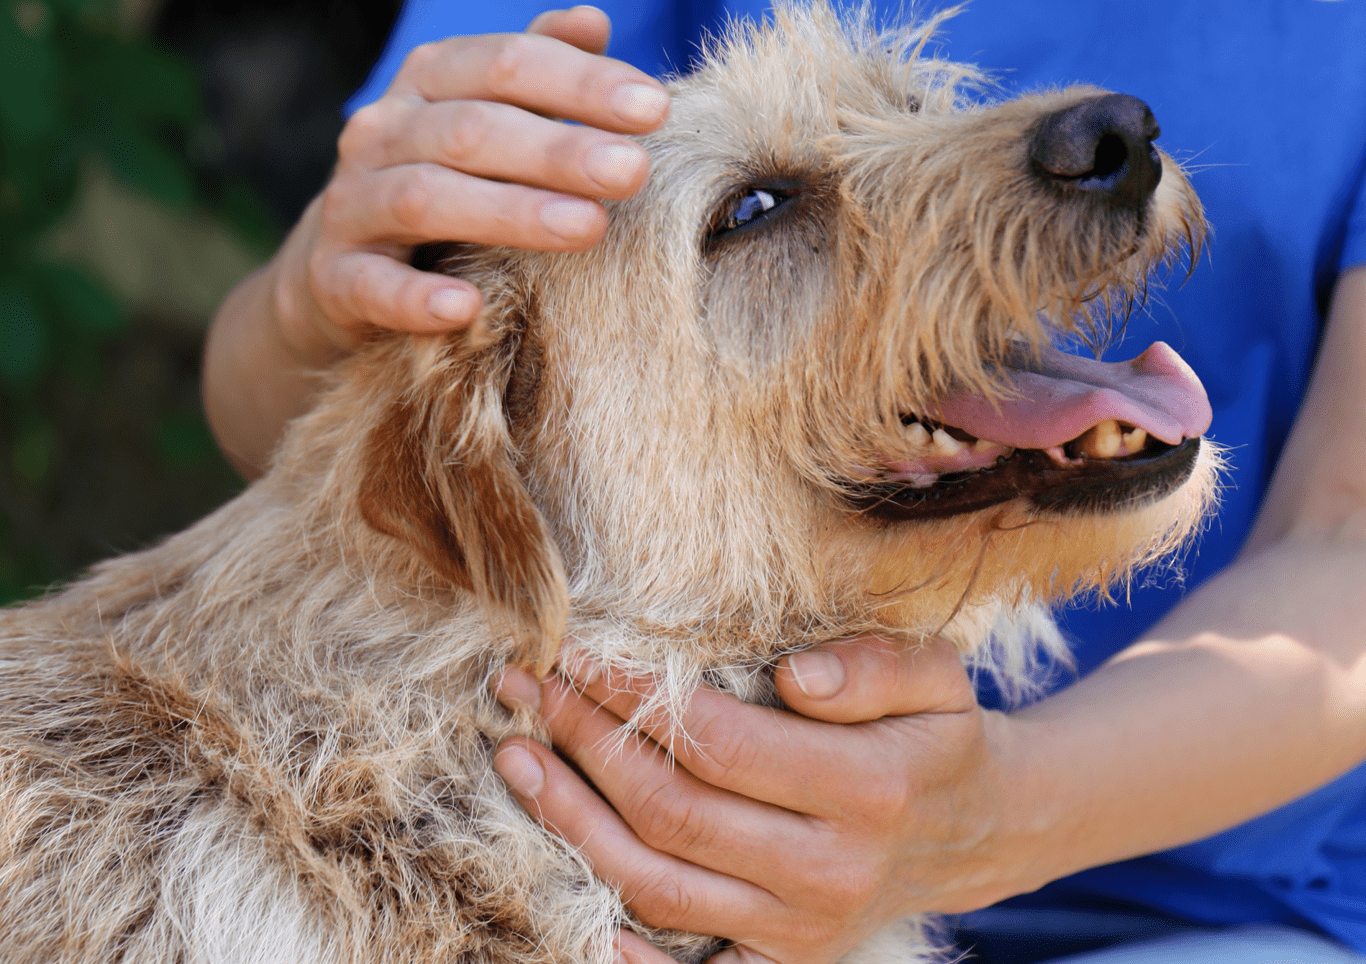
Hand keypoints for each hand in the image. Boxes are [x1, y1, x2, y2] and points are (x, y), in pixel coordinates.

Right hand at [204, 7, 671, 476]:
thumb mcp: (484, 121)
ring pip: (427, 198)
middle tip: (633, 171)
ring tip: (588, 228)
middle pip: (473, 130)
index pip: (507, 65)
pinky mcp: (335, 278)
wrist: (333, 270)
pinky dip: (416, 297)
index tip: (656, 108)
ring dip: (510, 213)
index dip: (581, 82)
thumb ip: (536, 76)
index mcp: (429, 84)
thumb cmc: (440, 184)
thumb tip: (593, 23)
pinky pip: (373, 284)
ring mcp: (353, 205)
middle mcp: (384, 132)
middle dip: (559, 150)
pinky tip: (467, 305)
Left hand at [493, 637, 1038, 963]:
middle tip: (529, 690)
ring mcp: (802, 930)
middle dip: (585, 745)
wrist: (977, 829)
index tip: (578, 651)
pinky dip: (622, 947)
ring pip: (658, 885)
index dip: (637, 697)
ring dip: (573, 822)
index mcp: (866, 789)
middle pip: (672, 812)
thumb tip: (795, 677)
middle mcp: (829, 871)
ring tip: (518, 759)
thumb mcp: (936, 677)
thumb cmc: (937, 736)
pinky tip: (566, 890)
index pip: (717, 741)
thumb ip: (872, 667)